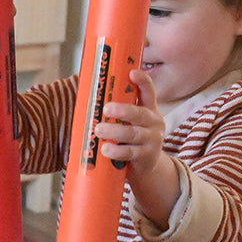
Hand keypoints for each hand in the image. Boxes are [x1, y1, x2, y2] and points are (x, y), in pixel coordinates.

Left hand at [93, 68, 179, 228]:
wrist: (146, 169)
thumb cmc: (131, 140)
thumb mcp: (129, 123)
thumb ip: (116, 112)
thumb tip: (87, 95)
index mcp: (149, 110)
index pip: (149, 92)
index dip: (142, 81)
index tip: (132, 72)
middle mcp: (154, 123)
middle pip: (139, 113)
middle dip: (123, 110)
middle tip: (106, 108)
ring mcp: (152, 140)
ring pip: (133, 133)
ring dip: (115, 131)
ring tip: (99, 130)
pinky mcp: (146, 157)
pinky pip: (131, 152)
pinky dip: (117, 150)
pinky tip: (106, 149)